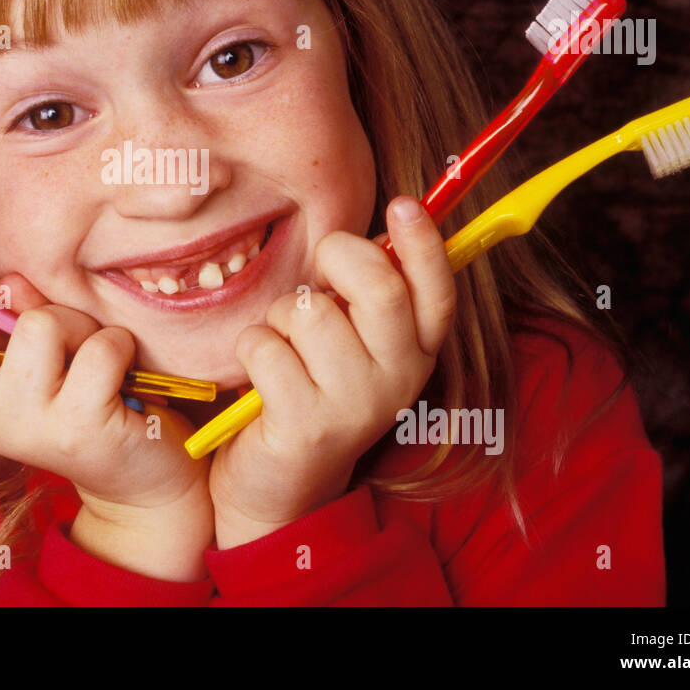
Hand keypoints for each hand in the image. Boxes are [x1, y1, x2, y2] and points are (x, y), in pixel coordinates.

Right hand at [0, 272, 209, 521]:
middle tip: (55, 339)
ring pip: (43, 323)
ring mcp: (36, 426)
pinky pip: (100, 348)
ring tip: (93, 359)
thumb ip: (13, 315)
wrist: (137, 478)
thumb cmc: (83, 398)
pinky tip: (123, 377)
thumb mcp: (38, 357)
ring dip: (80, 325)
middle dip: (25, 309)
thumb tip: (9, 285)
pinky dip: (119, 345)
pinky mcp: (85, 428)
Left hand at [209, 196, 456, 547]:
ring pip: (308, 312)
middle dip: (338, 258)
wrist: (281, 486)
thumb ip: (367, 293)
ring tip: (285, 347)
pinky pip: (266, 345)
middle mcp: (398, 379)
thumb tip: (377, 231)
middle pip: (378, 288)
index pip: (437, 291)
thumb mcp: (353, 341)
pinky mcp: (307, 424)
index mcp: (416, 351)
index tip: (403, 204)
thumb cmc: (312, 389)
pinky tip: (262, 377)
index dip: (425, 244)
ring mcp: (356, 405)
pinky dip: (253, 348)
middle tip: (319, 274)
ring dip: (280, 317)